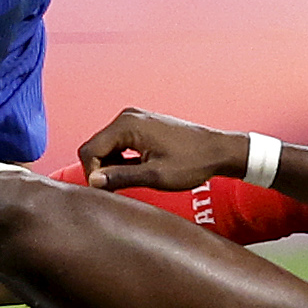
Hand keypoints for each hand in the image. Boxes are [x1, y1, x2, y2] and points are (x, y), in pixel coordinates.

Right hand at [76, 107, 246, 193]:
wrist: (218, 150)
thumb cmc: (192, 162)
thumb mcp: (154, 175)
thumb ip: (120, 177)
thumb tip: (93, 181)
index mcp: (127, 125)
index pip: (90, 150)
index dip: (92, 174)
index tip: (107, 191)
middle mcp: (128, 117)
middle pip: (96, 147)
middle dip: (102, 170)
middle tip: (121, 188)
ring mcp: (135, 119)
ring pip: (107, 146)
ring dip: (112, 166)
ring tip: (134, 180)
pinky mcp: (141, 125)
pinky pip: (119, 143)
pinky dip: (122, 159)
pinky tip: (138, 171)